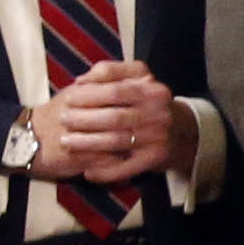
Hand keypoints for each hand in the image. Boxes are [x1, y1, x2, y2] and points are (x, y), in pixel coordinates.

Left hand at [45, 62, 188, 187]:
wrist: (180, 130)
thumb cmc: (146, 103)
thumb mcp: (135, 79)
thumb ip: (108, 72)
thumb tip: (82, 81)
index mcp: (151, 89)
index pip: (115, 90)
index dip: (88, 94)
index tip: (69, 97)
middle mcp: (159, 112)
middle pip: (114, 117)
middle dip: (83, 119)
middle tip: (63, 120)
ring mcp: (159, 136)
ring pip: (117, 141)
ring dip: (87, 144)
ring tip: (67, 142)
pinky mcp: (156, 157)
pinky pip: (126, 167)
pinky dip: (105, 171)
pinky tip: (88, 171)